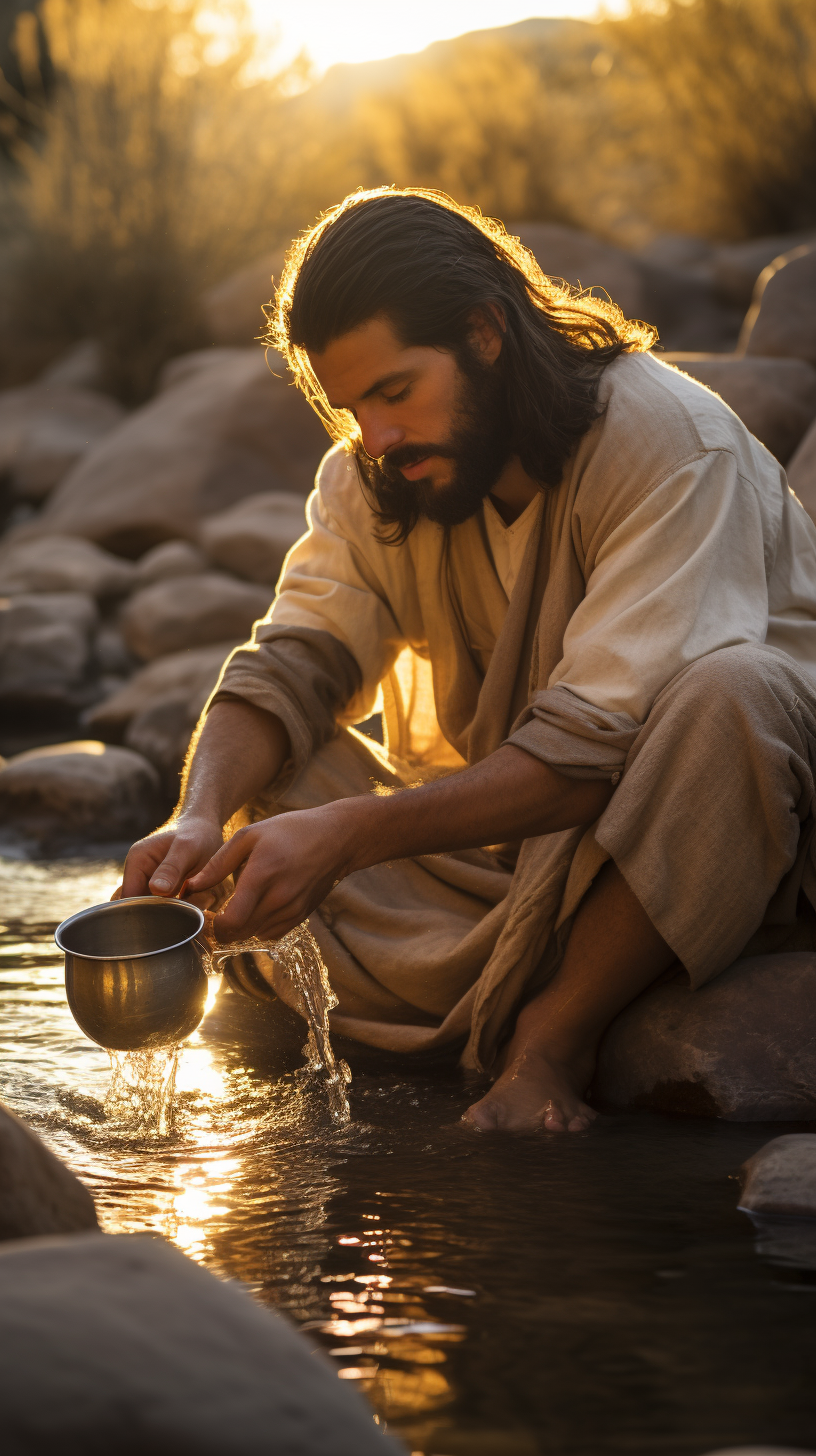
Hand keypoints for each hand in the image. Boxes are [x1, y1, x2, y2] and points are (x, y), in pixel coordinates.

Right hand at [114, 815, 225, 904]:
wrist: (207, 829)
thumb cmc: (198, 834)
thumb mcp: (188, 849)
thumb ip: (172, 868)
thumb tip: (157, 890)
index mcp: (137, 861)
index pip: (129, 899)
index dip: (147, 913)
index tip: (172, 915)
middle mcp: (139, 873)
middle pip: (141, 908)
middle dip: (164, 914)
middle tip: (189, 908)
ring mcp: (150, 882)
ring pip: (155, 910)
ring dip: (174, 912)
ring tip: (196, 902)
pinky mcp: (163, 889)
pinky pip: (167, 906)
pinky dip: (181, 908)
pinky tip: (196, 902)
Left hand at [185, 804, 352, 942]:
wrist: (337, 838)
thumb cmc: (291, 831)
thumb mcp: (250, 835)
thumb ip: (218, 863)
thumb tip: (192, 885)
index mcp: (262, 875)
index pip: (232, 921)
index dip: (213, 926)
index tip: (205, 916)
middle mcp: (279, 898)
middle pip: (240, 932)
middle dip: (222, 928)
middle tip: (213, 914)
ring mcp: (292, 910)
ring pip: (254, 934)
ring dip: (240, 927)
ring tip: (236, 906)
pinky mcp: (301, 916)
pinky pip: (271, 933)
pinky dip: (258, 926)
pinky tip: (256, 907)